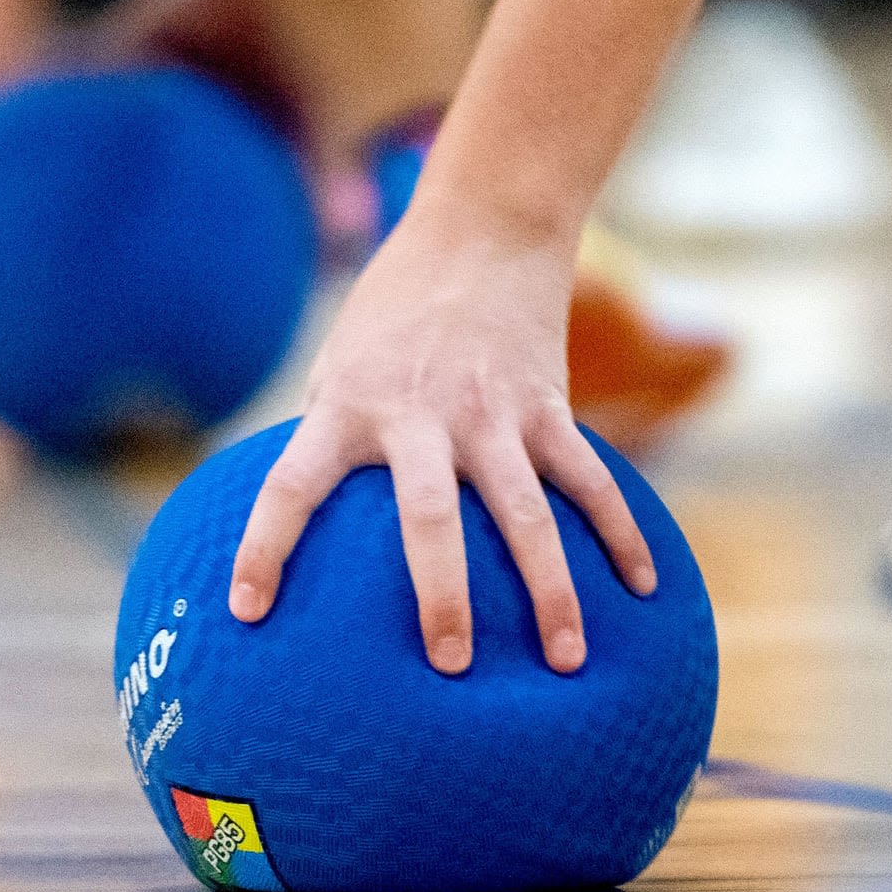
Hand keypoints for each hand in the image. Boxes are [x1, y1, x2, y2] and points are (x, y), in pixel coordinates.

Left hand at [229, 202, 658, 674]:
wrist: (482, 228)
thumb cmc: (394, 312)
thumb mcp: (341, 365)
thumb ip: (333, 443)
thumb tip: (316, 545)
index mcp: (349, 406)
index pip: (291, 484)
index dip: (265, 547)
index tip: (247, 610)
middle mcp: (420, 414)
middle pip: (430, 518)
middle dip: (442, 595)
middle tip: (450, 664)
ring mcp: (492, 411)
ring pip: (529, 513)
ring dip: (551, 592)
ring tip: (566, 662)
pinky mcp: (549, 405)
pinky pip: (591, 480)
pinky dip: (621, 534)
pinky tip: (644, 588)